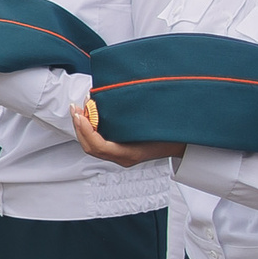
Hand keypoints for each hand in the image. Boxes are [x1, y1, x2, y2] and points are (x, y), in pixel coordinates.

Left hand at [69, 103, 183, 168]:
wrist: (182, 142)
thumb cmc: (170, 133)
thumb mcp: (153, 124)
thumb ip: (131, 116)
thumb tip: (108, 100)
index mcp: (130, 153)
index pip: (99, 146)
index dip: (86, 130)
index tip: (80, 114)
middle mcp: (123, 157)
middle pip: (91, 147)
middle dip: (79, 127)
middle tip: (75, 108)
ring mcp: (121, 156)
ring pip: (93, 146)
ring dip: (83, 127)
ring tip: (80, 109)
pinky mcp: (119, 150)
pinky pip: (99, 142)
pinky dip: (90, 129)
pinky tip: (89, 116)